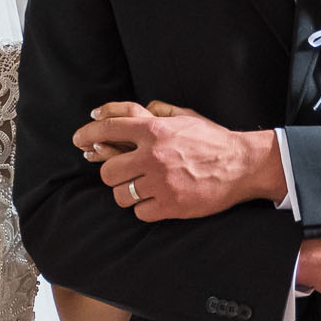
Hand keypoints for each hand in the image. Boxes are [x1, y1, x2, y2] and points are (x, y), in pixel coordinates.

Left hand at [76, 100, 282, 220]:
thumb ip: (161, 111)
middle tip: (122, 175)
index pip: (108, 129)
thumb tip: (142, 107)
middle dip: (112, 174)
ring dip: (127, 193)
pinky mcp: (171, 205)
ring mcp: (161, 182)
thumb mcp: (186, 116)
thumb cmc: (213, 139)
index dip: (88, 134)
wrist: (241, 165)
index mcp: (154, 129)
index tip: (79, 140)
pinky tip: (156, 201)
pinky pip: (140, 212)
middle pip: (108, 171)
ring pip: (120, 194)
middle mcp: (153, 155)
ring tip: (140, 189)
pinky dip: (145, 208)